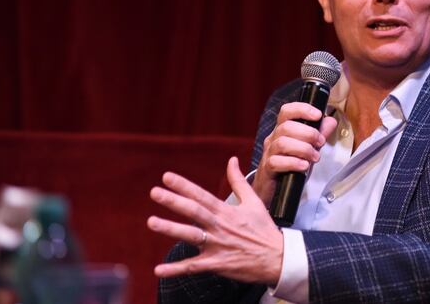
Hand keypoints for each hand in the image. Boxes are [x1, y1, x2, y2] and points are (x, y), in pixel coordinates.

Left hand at [147, 157, 282, 285]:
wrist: (278, 258)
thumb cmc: (264, 229)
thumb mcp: (254, 202)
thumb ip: (239, 181)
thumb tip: (231, 160)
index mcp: (227, 211)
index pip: (202, 195)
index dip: (184, 186)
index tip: (167, 177)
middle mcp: (220, 227)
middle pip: (194, 211)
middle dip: (173, 201)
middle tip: (155, 192)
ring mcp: (217, 245)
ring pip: (190, 236)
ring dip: (170, 229)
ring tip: (152, 222)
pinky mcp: (216, 264)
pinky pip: (192, 267)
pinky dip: (175, 270)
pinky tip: (158, 270)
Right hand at [252, 102, 336, 206]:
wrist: (274, 188)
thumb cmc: (290, 164)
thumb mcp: (308, 147)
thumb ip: (319, 134)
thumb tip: (331, 120)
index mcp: (282, 130)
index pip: (287, 111)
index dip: (302, 109)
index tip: (318, 115)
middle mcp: (273, 139)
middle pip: (286, 127)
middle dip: (308, 133)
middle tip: (320, 143)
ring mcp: (268, 153)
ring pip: (282, 143)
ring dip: (303, 149)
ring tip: (315, 157)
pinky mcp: (267, 169)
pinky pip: (276, 162)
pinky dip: (293, 163)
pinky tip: (304, 166)